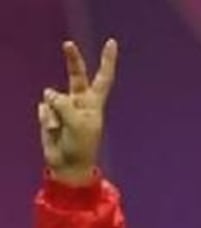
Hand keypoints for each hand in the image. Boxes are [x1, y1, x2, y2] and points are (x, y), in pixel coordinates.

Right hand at [37, 39, 117, 186]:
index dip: (107, 61)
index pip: (103, 78)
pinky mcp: (49, 114)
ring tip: (62, 129)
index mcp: (94, 103)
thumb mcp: (79, 124)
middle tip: (68, 44)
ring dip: (55, 113)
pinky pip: (43, 108)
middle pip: (76, 75)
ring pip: (53, 96)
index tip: (112, 43)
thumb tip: (49, 93)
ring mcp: (63, 107)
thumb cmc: (81, 147)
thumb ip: (65, 105)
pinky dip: (46, 119)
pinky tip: (53, 131)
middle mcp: (80, 101)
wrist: (68, 165)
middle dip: (72, 59)